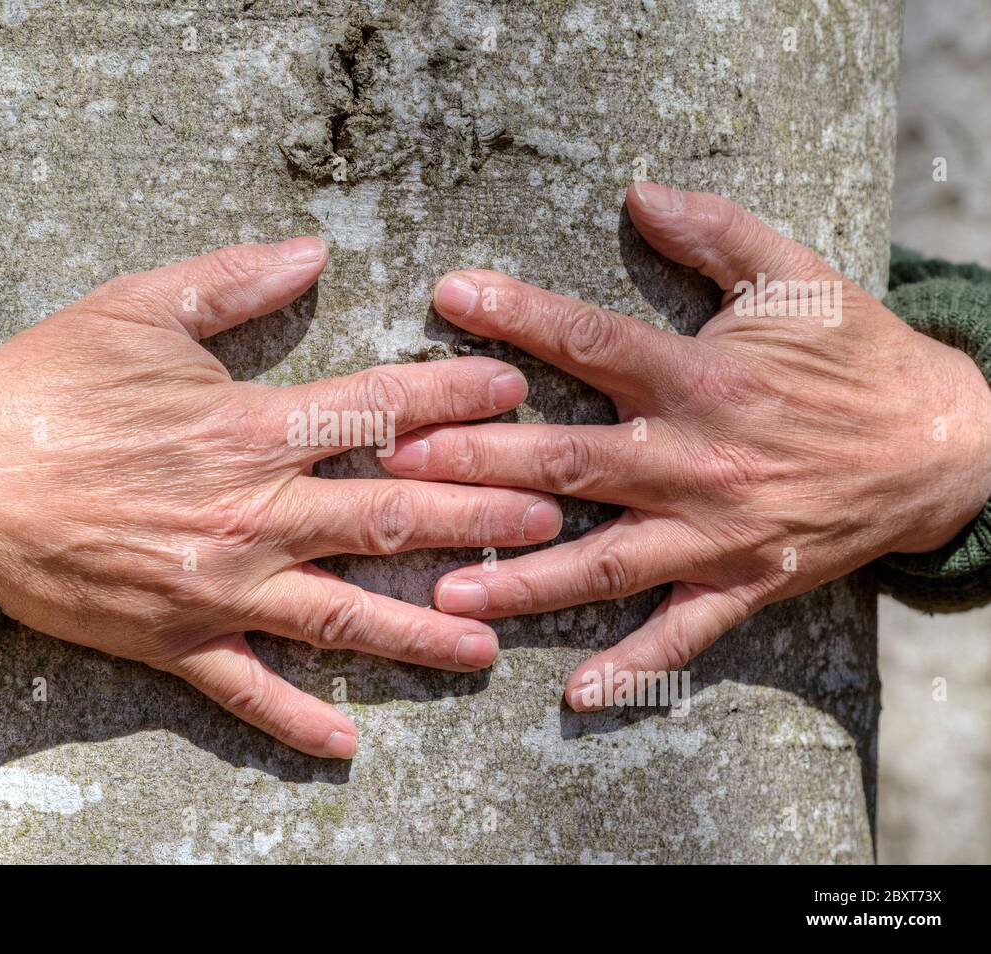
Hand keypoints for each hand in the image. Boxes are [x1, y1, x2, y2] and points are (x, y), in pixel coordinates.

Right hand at [0, 238, 560, 755]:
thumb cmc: (46, 387)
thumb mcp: (138, 306)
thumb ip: (235, 279)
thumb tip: (314, 248)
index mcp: (247, 425)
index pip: (378, 411)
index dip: (453, 399)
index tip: (512, 394)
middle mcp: (249, 512)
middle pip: (388, 518)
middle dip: (478, 517)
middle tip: (549, 518)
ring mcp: (217, 586)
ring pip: (342, 616)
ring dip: (422, 630)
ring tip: (490, 645)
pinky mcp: (174, 640)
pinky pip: (247, 690)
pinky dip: (296, 718)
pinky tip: (349, 744)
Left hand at [383, 184, 990, 711]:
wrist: (943, 445)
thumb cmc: (854, 356)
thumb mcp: (795, 277)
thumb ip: (715, 230)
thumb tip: (637, 190)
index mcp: (702, 378)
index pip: (592, 341)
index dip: (516, 317)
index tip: (445, 297)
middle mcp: (699, 460)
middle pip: (573, 462)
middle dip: (481, 463)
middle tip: (397, 465)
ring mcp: (718, 531)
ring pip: (606, 561)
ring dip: (525, 579)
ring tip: (447, 590)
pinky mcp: (744, 583)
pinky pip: (682, 633)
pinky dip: (633, 667)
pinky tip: (573, 695)